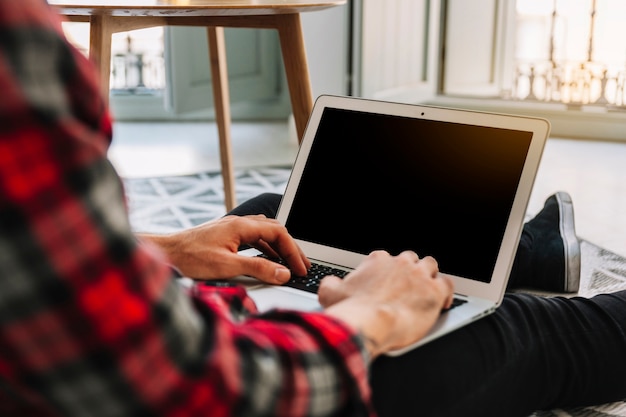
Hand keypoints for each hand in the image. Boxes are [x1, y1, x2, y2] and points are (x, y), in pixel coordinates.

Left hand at [139, 215, 309, 282]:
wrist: (165, 253)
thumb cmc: (190, 258)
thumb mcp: (227, 266)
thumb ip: (258, 268)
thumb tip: (283, 273)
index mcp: (242, 226)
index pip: (279, 233)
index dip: (293, 252)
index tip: (301, 268)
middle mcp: (239, 223)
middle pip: (275, 231)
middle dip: (291, 249)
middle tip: (302, 266)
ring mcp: (232, 229)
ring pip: (265, 234)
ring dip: (279, 248)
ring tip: (289, 264)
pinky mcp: (225, 236)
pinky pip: (254, 239)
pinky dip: (266, 249)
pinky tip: (268, 260)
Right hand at [319, 250, 453, 356]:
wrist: (370, 322)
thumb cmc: (352, 310)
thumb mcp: (330, 293)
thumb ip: (331, 284)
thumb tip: (330, 283)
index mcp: (377, 261)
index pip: (385, 258)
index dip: (387, 271)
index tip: (386, 282)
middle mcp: (400, 263)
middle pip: (410, 259)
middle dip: (410, 270)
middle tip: (407, 286)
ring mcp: (419, 275)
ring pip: (430, 265)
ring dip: (429, 275)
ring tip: (426, 288)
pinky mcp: (434, 291)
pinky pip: (447, 284)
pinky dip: (446, 291)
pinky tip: (444, 300)